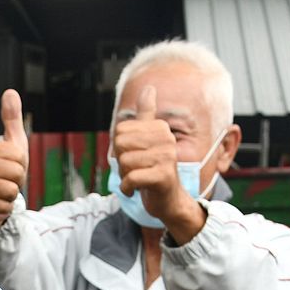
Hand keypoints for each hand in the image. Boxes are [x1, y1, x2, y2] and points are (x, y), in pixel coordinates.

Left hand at [111, 85, 198, 232]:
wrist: (169, 201)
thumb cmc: (154, 170)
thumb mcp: (149, 140)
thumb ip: (147, 115)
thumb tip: (149, 88)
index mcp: (160, 128)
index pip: (120, 131)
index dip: (121, 148)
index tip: (135, 157)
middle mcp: (167, 139)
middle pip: (121, 145)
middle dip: (121, 162)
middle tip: (135, 170)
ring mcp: (167, 157)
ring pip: (125, 162)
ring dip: (125, 176)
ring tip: (139, 179)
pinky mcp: (164, 176)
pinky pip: (131, 178)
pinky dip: (127, 187)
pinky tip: (136, 190)